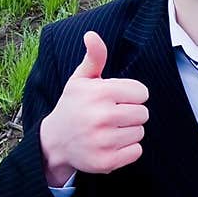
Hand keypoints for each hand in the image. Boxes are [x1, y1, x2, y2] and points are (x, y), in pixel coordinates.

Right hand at [39, 31, 148, 184]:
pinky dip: (127, 149)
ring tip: (109, 130)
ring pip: (140, 132)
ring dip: (128, 131)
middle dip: (131, 113)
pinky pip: (136, 151)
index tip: (116, 99)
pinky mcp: (107, 162)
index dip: (131, 95)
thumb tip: (92, 35)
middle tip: (112, 116)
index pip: (142, 92)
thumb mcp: (80, 80)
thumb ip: (94, 57)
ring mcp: (104, 141)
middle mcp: (102, 117)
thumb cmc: (73, 106)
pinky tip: (110, 144)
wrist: (54, 141)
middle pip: (143, 113)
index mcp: (99, 93)